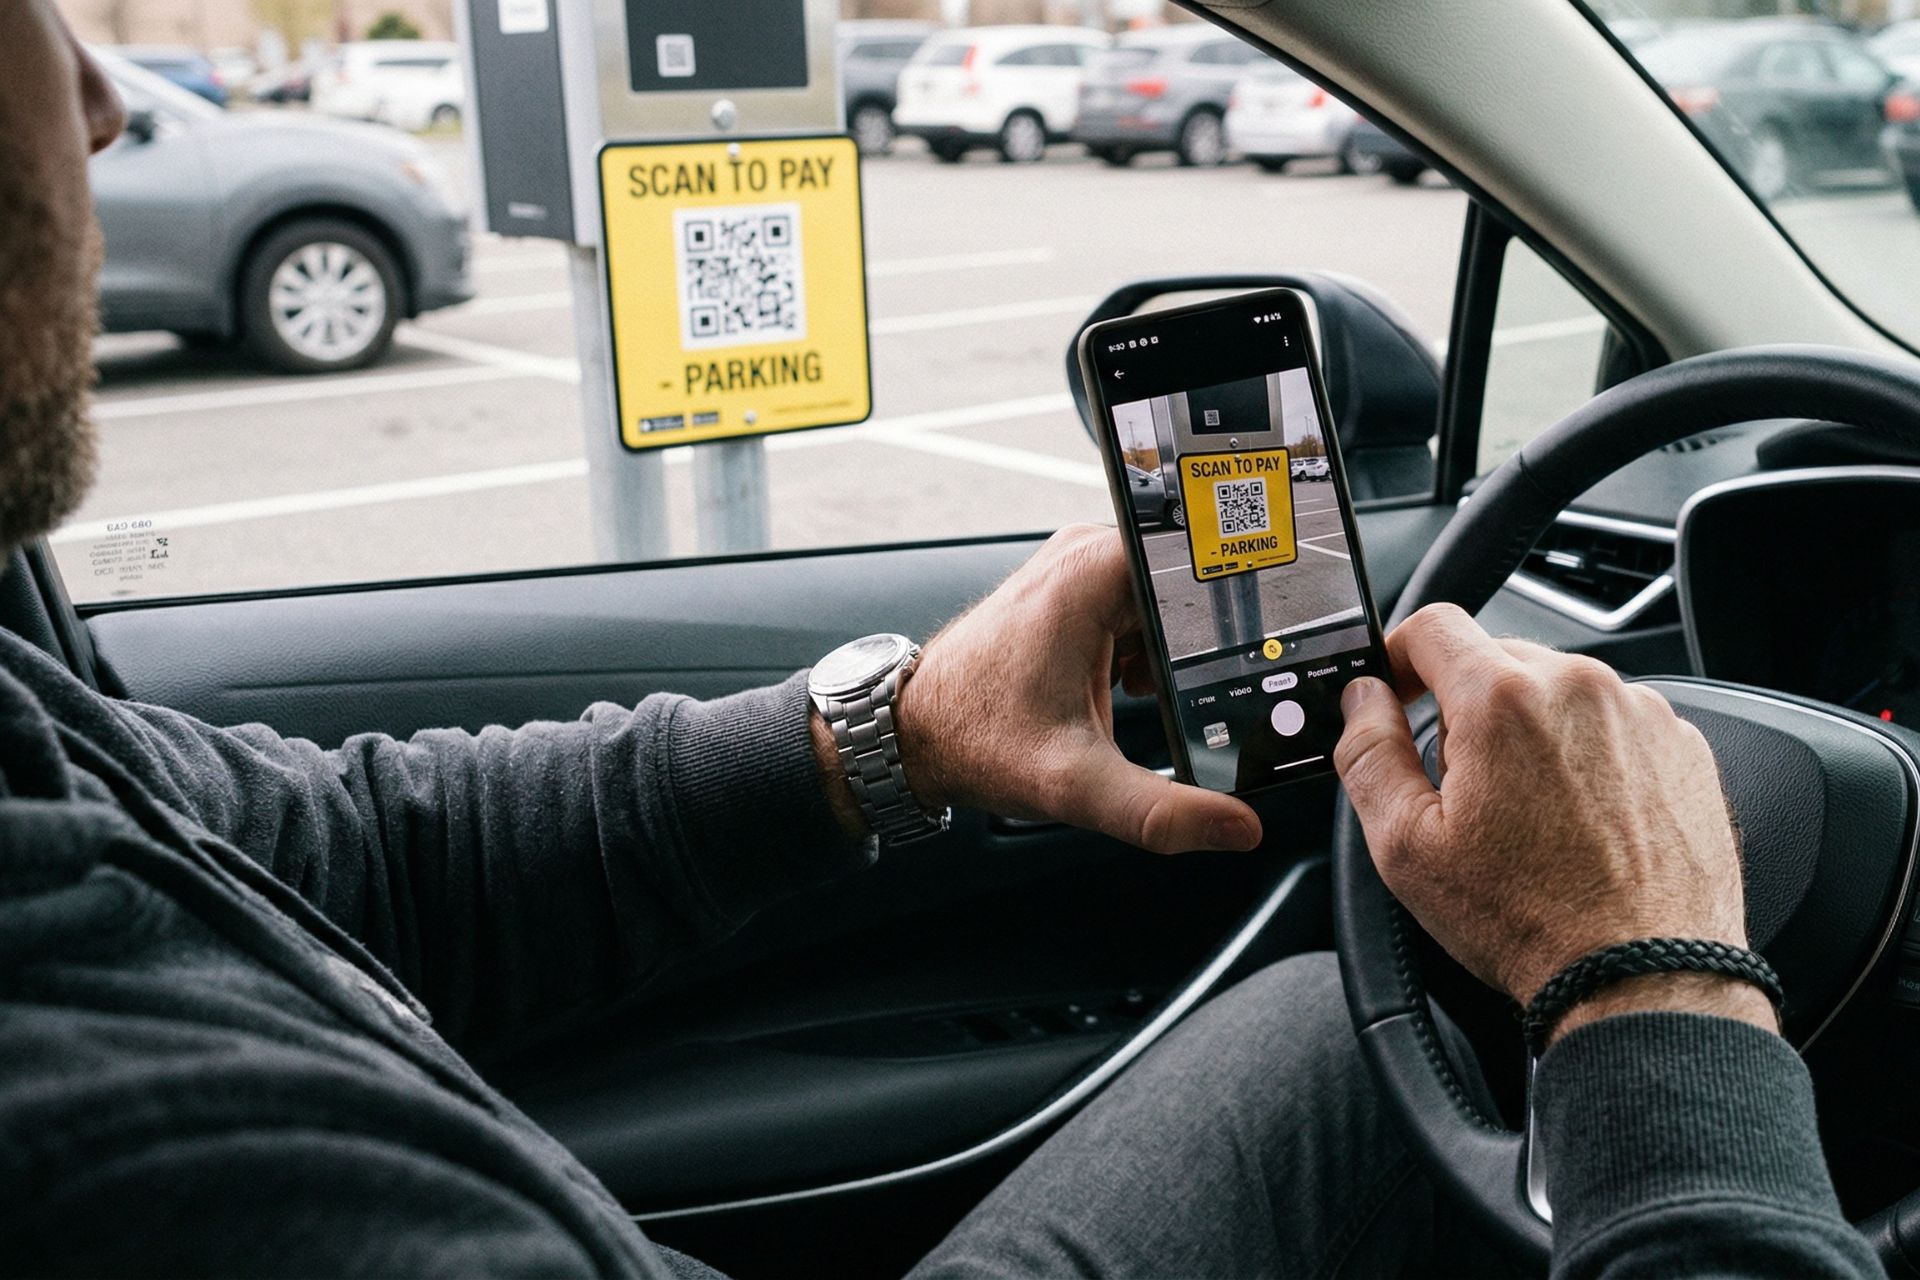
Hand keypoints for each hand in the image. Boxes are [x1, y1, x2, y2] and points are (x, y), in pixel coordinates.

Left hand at [884, 524, 1261, 854]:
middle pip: (1194, 582)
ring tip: (1165, 696)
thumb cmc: (974, 739)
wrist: (914, 733)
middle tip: (1220, 691)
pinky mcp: (1076, 594)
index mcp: (1095, 572)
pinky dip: (1152, 651)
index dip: (1248, 601)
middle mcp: (1089, 556)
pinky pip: (1142, 610)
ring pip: (1171, 601)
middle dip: (1213, 639)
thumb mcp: (1075, 784)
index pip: (1206, 558)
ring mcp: (1081, 571)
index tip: (1273, 644)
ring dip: (1181, 650)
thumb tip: (1235, 826)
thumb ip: (1160, 811)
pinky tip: (1138, 692)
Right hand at [1332, 604, 1773, 1041]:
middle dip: (1463, 707)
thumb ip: (1368, 754)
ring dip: (1527, 729)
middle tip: (1458, 784)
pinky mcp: (1680, 745)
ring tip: (1526, 814)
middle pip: (1495, 658)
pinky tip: (1576, 820)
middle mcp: (1579, 688)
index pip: (1432, 625)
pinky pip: (1612, 723)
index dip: (1396, 655)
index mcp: (1504, 700)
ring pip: (1555, 691)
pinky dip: (1584, 754)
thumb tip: (1361, 701)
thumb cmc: (1531, 921)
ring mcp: (1640, 713)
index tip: (1393, 692)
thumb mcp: (1406, 847)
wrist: (1645, 976)